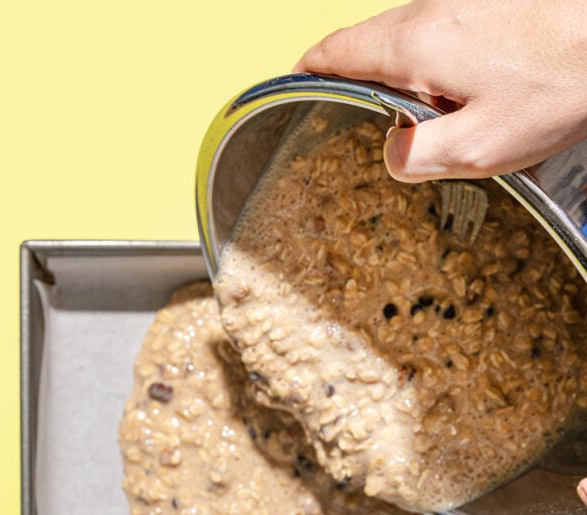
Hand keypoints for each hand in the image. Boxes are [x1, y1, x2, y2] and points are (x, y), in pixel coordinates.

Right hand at [294, 0, 586, 182]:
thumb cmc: (558, 85)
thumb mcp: (479, 148)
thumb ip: (417, 158)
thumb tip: (390, 154)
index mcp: (414, 47)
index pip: (335, 50)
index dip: (308, 71)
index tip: (296, 87)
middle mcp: (430, 11)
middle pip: (367, 42)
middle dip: (357, 80)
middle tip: (366, 121)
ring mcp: (460, 0)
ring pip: (405, 36)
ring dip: (402, 74)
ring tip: (428, 116)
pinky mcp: (487, 2)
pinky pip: (440, 30)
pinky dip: (434, 61)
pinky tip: (465, 91)